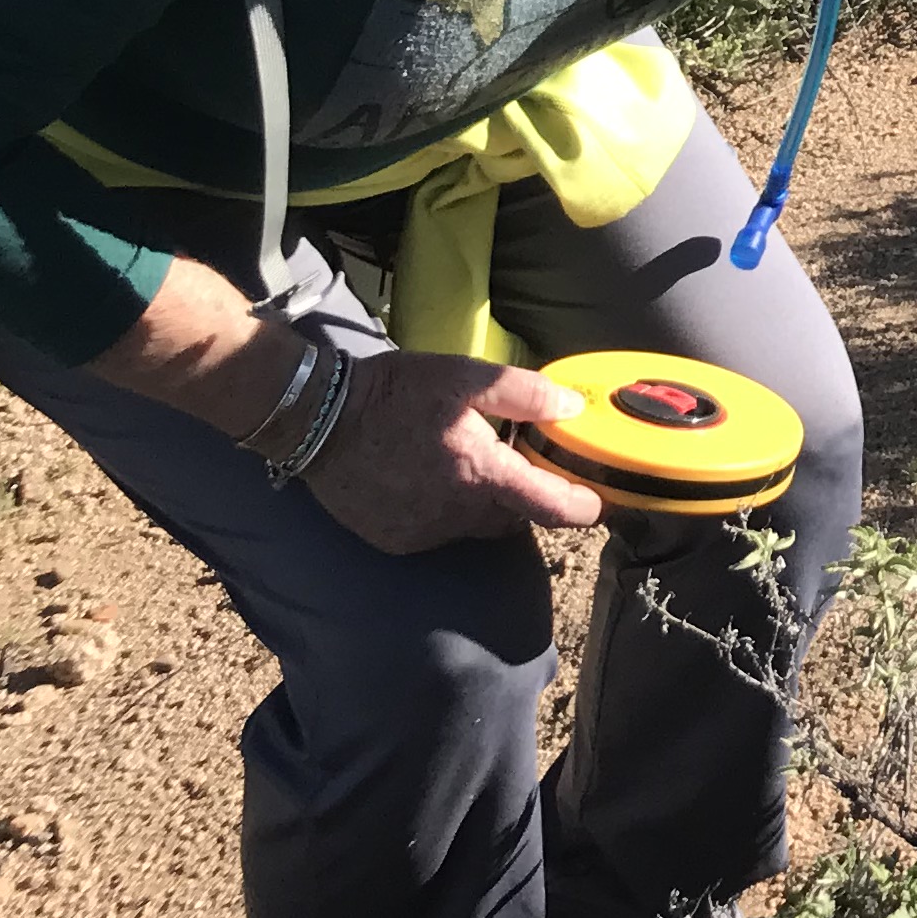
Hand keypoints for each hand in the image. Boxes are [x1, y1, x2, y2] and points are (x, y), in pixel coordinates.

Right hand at [303, 353, 603, 551]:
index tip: (599, 502)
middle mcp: (454, 514)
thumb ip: (526, 394)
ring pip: (476, 527)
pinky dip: (445, 512)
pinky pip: (438, 532)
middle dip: (522, 496)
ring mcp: (422, 532)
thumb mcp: (467, 377)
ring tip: (464, 464)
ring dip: (482, 503)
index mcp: (480, 474)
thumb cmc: (397, 392)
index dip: (582, 508)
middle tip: (513, 460)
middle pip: (513, 518)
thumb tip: (574, 408)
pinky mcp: (395, 540)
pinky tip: (428, 480)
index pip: (549, 507)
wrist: (318, 419)